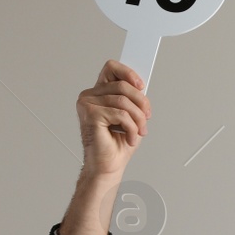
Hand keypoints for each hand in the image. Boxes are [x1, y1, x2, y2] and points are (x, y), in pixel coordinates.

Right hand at [77, 60, 148, 179]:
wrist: (108, 166)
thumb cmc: (118, 143)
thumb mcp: (131, 116)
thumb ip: (133, 100)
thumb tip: (141, 86)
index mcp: (98, 93)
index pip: (111, 68)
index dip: (128, 73)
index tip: (142, 85)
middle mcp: (89, 96)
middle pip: (123, 86)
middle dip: (142, 103)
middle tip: (147, 119)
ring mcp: (87, 104)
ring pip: (124, 101)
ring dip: (139, 119)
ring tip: (140, 132)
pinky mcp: (90, 115)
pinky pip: (121, 114)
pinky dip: (132, 128)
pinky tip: (130, 138)